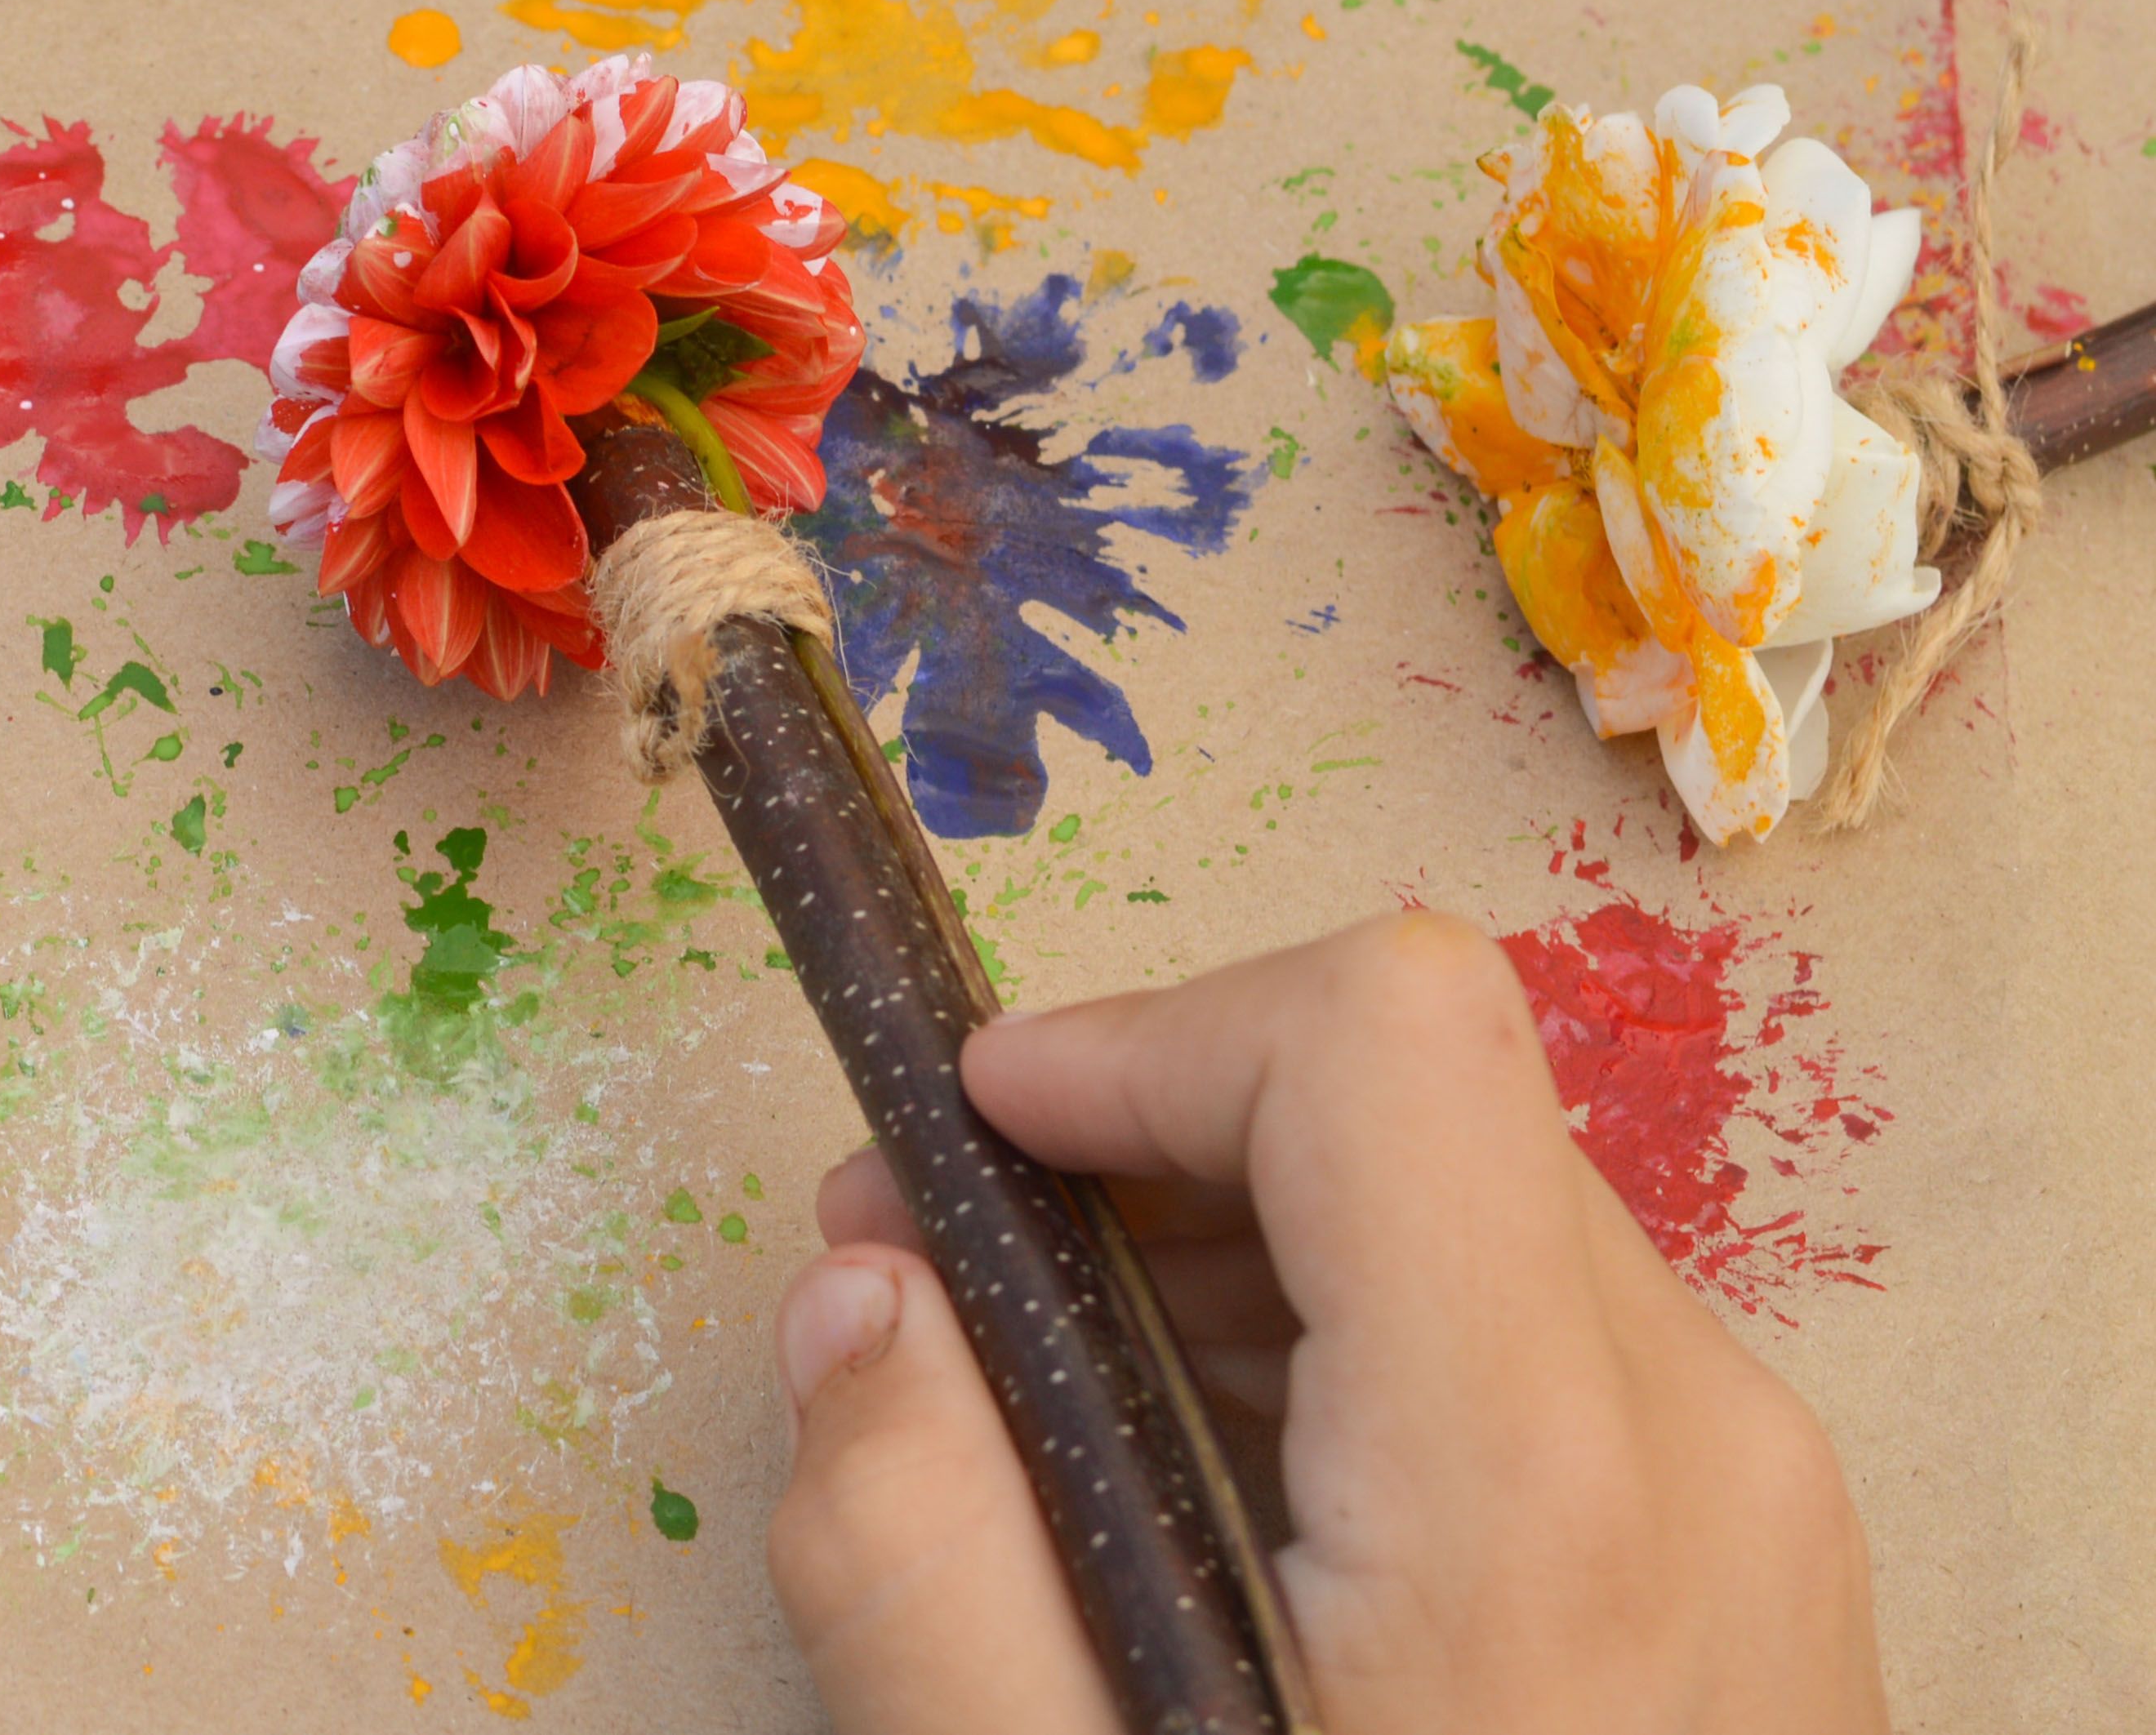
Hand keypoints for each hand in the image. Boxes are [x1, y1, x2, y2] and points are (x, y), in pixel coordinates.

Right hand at [761, 909, 1887, 1733]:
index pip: (1376, 1035)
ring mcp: (1750, 1510)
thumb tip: (855, 1298)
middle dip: (1141, 1143)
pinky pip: (1531, 1341)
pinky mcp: (1748, 1569)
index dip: (1139, 1035)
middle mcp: (1694, 1447)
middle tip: (931, 1280)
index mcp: (1532, 1485)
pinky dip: (1340, 1350)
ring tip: (1047, 1411)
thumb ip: (912, 1553)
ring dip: (1227, 1247)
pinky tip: (1206, 1509)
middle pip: (1411, 1101)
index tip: (970, 1140)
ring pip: (1468, 1205)